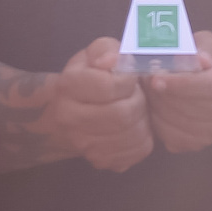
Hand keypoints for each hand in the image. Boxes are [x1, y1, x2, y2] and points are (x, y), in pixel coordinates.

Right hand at [48, 37, 154, 171]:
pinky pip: (136, 153)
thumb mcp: (95, 54)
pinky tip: (135, 128)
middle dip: (139, 103)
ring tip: (136, 112)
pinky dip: (143, 139)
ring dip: (143, 121)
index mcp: (69, 85)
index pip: (110, 86)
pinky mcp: (99, 160)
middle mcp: (69, 117)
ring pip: (131, 136)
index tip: (128, 79)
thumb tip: (113, 61)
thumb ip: (106, 50)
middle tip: (136, 96)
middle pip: (122, 114)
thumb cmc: (89, 78)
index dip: (128, 81)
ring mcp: (82, 143)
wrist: (70, 114)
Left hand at [141, 31, 211, 155]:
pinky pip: (175, 138)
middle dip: (163, 95)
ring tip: (149, 93)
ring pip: (181, 124)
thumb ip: (205, 48)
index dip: (180, 84)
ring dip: (158, 109)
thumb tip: (199, 59)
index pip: (208, 85)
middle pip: (192, 107)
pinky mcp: (204, 142)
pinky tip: (156, 109)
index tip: (156, 79)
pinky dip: (160, 124)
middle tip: (145, 81)